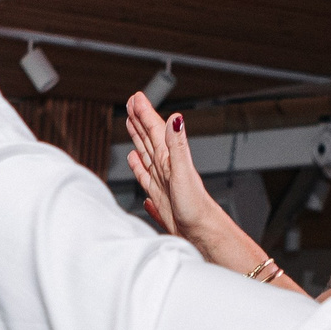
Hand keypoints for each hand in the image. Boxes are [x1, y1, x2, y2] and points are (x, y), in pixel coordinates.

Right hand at [123, 91, 213, 240]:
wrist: (199, 232)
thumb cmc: (195, 206)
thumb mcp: (183, 172)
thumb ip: (178, 145)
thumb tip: (176, 119)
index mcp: (169, 158)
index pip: (155, 130)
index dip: (144, 113)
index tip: (136, 97)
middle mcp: (165, 166)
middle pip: (149, 137)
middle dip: (140, 119)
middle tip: (131, 103)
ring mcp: (161, 180)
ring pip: (145, 152)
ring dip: (138, 137)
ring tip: (131, 123)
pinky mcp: (158, 194)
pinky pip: (144, 174)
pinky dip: (137, 165)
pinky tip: (134, 160)